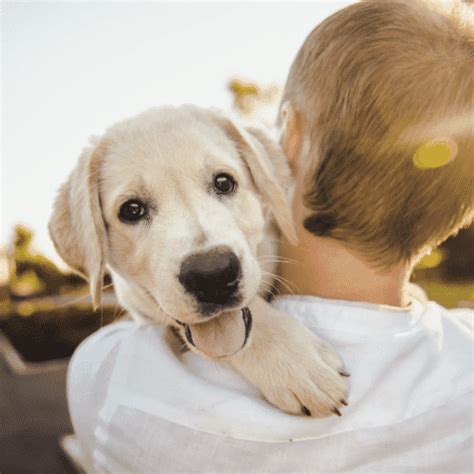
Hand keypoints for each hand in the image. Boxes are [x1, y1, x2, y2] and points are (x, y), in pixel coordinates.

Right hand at [176, 296, 348, 416]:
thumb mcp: (307, 334)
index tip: (339, 389)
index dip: (340, 391)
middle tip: (332, 402)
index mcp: (311, 360)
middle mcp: (300, 377)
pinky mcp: (270, 392)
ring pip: (308, 410)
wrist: (245, 329)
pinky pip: (289, 408)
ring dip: (316, 409)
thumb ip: (325, 353)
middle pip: (324, 402)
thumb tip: (341, 371)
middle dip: (331, 404)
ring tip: (316, 403)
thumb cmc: (277, 326)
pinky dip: (297, 407)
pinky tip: (298, 402)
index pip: (335, 386)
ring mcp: (284, 387)